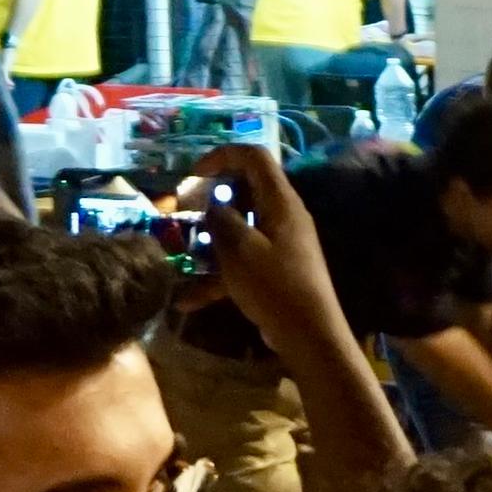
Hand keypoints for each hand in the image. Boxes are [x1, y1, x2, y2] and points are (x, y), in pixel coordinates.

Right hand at [188, 143, 346, 352]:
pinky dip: (217, 277)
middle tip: (184, 216)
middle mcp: (283, 216)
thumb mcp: (239, 249)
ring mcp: (280, 245)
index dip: (221, 156)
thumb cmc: (274, 286)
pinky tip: (186, 302)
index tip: (192, 176)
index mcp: (280, 201)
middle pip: (244, 192)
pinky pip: (242, 263)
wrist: (309, 335)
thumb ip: (221, 220)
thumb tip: (213, 206)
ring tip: (181, 255)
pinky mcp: (274, 271)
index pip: (253, 157)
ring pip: (239, 229)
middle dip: (210, 201)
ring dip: (209, 241)